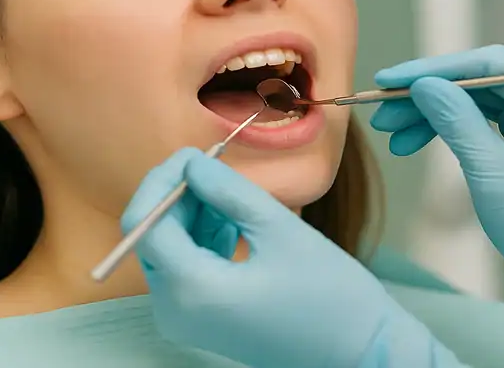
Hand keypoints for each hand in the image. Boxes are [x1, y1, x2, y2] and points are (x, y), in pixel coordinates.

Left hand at [123, 148, 461, 367]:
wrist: (358, 352)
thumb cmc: (330, 296)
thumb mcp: (279, 228)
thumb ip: (228, 191)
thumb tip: (190, 162)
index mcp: (191, 290)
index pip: (145, 221)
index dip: (163, 180)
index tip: (194, 154)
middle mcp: (175, 311)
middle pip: (151, 235)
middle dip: (177, 196)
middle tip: (214, 168)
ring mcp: (185, 321)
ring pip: (167, 249)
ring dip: (191, 215)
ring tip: (233, 198)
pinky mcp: (200, 321)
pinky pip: (183, 268)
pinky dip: (200, 239)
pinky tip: (235, 224)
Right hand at [369, 46, 503, 336]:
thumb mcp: (491, 176)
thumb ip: (457, 123)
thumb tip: (423, 84)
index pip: (493, 67)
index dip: (438, 68)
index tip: (391, 81)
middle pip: (484, 84)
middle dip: (431, 97)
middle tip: (382, 116)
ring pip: (483, 102)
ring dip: (437, 114)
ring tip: (393, 136)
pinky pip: (492, 121)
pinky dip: (457, 129)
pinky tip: (419, 141)